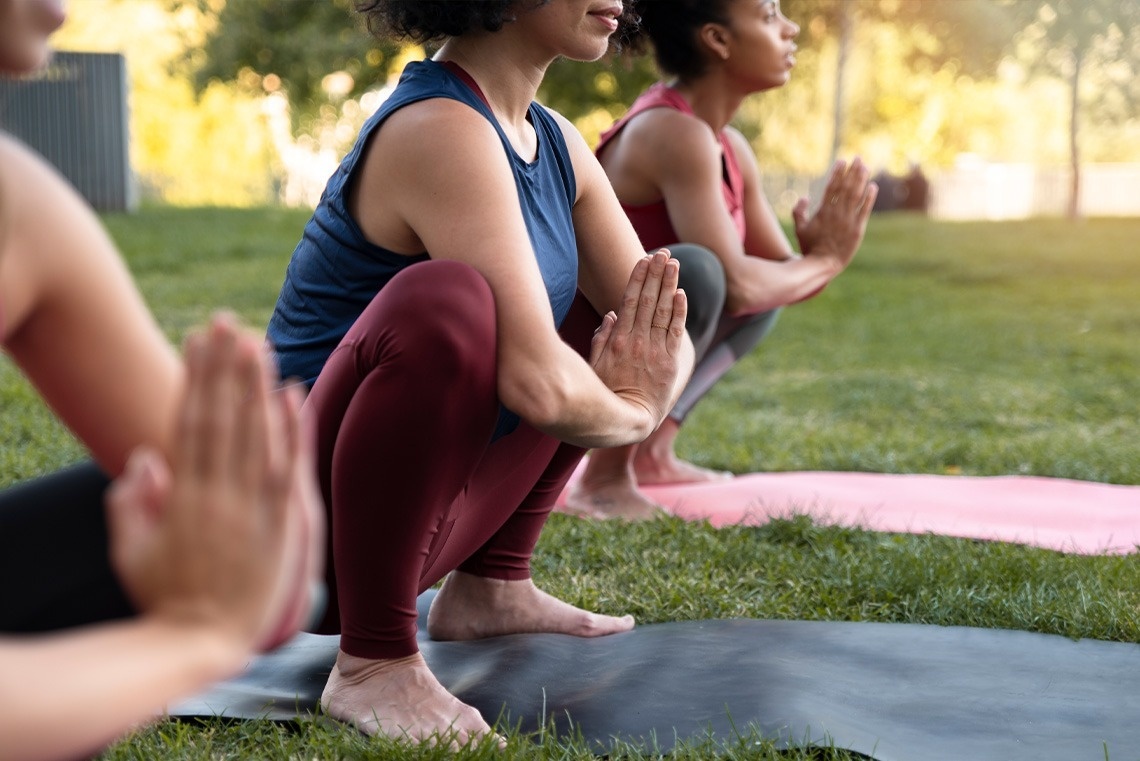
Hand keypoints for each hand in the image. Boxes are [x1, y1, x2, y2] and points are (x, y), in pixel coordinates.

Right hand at [105, 314, 320, 653]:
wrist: (205, 642)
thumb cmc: (163, 597)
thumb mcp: (128, 551)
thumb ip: (129, 502)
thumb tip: (147, 455)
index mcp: (181, 496)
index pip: (189, 421)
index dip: (194, 378)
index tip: (196, 341)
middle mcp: (218, 493)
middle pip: (223, 416)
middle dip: (225, 367)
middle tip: (228, 321)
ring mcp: (253, 507)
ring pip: (256, 432)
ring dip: (256, 384)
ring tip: (257, 341)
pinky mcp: (283, 522)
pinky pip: (288, 465)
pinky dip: (291, 427)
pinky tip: (292, 391)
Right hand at [587, 250, 687, 429]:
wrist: (630, 420)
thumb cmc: (607, 394)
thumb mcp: (594, 366)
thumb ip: (602, 339)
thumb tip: (609, 315)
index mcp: (618, 339)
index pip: (630, 300)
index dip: (638, 278)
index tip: (644, 259)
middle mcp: (637, 341)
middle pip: (649, 299)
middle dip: (656, 274)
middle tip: (663, 253)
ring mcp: (655, 350)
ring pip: (664, 310)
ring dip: (670, 285)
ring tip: (674, 264)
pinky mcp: (670, 361)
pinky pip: (676, 331)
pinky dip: (679, 311)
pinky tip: (682, 293)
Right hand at [792, 157, 877, 268]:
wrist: (823, 264)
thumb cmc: (810, 247)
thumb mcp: (799, 229)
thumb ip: (798, 212)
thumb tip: (804, 197)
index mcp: (823, 211)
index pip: (831, 187)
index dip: (837, 173)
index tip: (842, 161)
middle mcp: (836, 213)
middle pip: (846, 187)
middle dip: (852, 171)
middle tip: (858, 158)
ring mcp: (848, 221)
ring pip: (856, 195)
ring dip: (861, 180)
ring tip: (865, 167)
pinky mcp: (858, 229)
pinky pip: (865, 210)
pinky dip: (869, 197)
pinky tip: (873, 186)